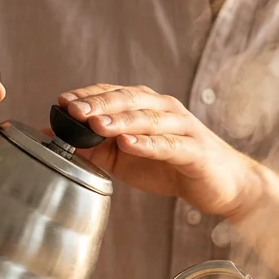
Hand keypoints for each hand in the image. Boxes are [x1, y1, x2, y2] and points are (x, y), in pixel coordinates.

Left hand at [58, 84, 263, 218]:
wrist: (223, 185)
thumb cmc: (174, 168)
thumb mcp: (126, 159)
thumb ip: (94, 147)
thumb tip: (54, 136)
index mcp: (147, 107)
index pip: (114, 93)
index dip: (88, 96)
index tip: (62, 102)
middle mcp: (165, 110)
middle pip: (129, 100)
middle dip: (99, 104)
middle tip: (73, 109)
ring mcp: (182, 128)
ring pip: (148, 119)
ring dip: (120, 120)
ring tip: (95, 125)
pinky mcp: (195, 151)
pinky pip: (169, 145)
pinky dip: (149, 144)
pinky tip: (130, 144)